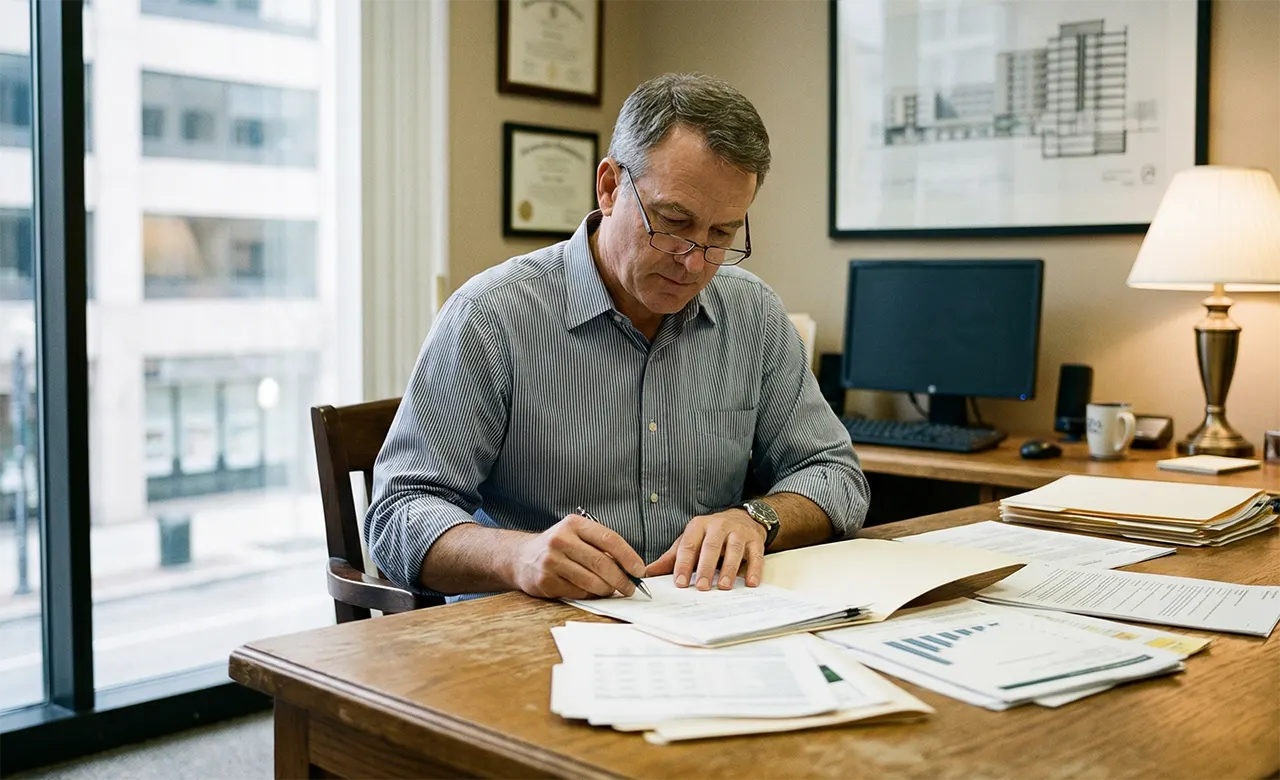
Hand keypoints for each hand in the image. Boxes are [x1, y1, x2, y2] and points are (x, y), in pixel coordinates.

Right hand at [510, 513, 645, 599]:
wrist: (521, 557)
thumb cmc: (558, 547)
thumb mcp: (576, 535)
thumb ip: (600, 546)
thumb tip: (630, 567)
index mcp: (574, 524)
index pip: (609, 539)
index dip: (628, 556)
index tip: (639, 570)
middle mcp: (561, 540)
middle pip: (601, 563)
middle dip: (621, 579)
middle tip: (630, 588)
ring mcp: (551, 561)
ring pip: (591, 581)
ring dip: (607, 589)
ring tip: (613, 590)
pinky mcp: (545, 581)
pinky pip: (577, 592)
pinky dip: (590, 595)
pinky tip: (592, 592)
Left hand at [645, 509, 765, 590]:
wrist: (743, 518)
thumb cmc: (711, 535)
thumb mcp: (690, 541)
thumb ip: (672, 558)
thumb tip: (648, 573)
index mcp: (698, 526)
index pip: (689, 545)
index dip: (684, 564)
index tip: (681, 582)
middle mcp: (719, 526)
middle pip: (712, 547)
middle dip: (706, 567)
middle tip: (703, 587)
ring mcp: (738, 532)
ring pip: (734, 550)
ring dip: (730, 569)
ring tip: (724, 586)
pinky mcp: (755, 540)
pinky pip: (756, 555)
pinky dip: (754, 569)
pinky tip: (751, 583)